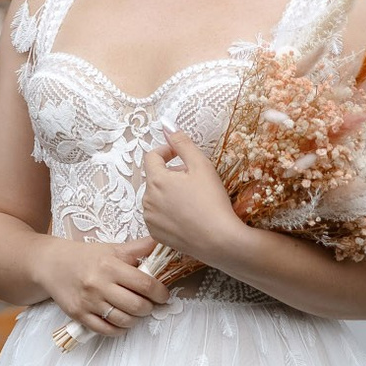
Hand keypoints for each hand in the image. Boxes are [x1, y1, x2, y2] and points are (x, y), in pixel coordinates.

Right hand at [38, 236, 171, 336]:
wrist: (51, 264)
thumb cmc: (85, 256)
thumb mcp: (111, 248)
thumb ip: (138, 248)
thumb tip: (163, 241)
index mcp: (109, 265)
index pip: (144, 284)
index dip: (160, 292)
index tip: (163, 294)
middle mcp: (98, 284)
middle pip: (137, 305)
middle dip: (149, 307)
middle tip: (150, 303)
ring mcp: (88, 302)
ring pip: (123, 320)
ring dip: (136, 319)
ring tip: (136, 312)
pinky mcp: (79, 315)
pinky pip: (106, 330)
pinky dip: (119, 329)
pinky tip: (121, 321)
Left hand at [141, 127, 241, 266]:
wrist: (219, 240)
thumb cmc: (212, 201)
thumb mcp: (201, 165)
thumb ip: (182, 143)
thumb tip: (166, 125)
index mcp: (156, 179)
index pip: (152, 156)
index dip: (167, 151)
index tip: (180, 155)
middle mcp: (146, 199)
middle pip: (155, 177)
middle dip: (172, 174)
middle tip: (195, 180)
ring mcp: (150, 218)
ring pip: (156, 197)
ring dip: (170, 193)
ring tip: (193, 199)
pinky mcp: (155, 234)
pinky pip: (158, 216)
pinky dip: (169, 212)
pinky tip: (188, 216)